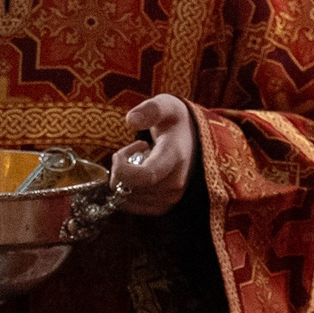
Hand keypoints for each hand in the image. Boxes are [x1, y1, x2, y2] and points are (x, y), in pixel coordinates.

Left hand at [111, 96, 195, 215]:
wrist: (194, 140)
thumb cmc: (175, 121)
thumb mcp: (167, 106)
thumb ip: (151, 109)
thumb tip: (132, 120)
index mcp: (175, 157)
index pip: (144, 176)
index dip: (122, 168)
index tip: (121, 152)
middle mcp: (175, 183)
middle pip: (130, 188)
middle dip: (119, 170)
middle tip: (130, 151)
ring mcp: (170, 198)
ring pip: (128, 198)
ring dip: (123, 180)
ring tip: (137, 161)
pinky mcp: (164, 206)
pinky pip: (132, 206)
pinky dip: (128, 191)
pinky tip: (138, 174)